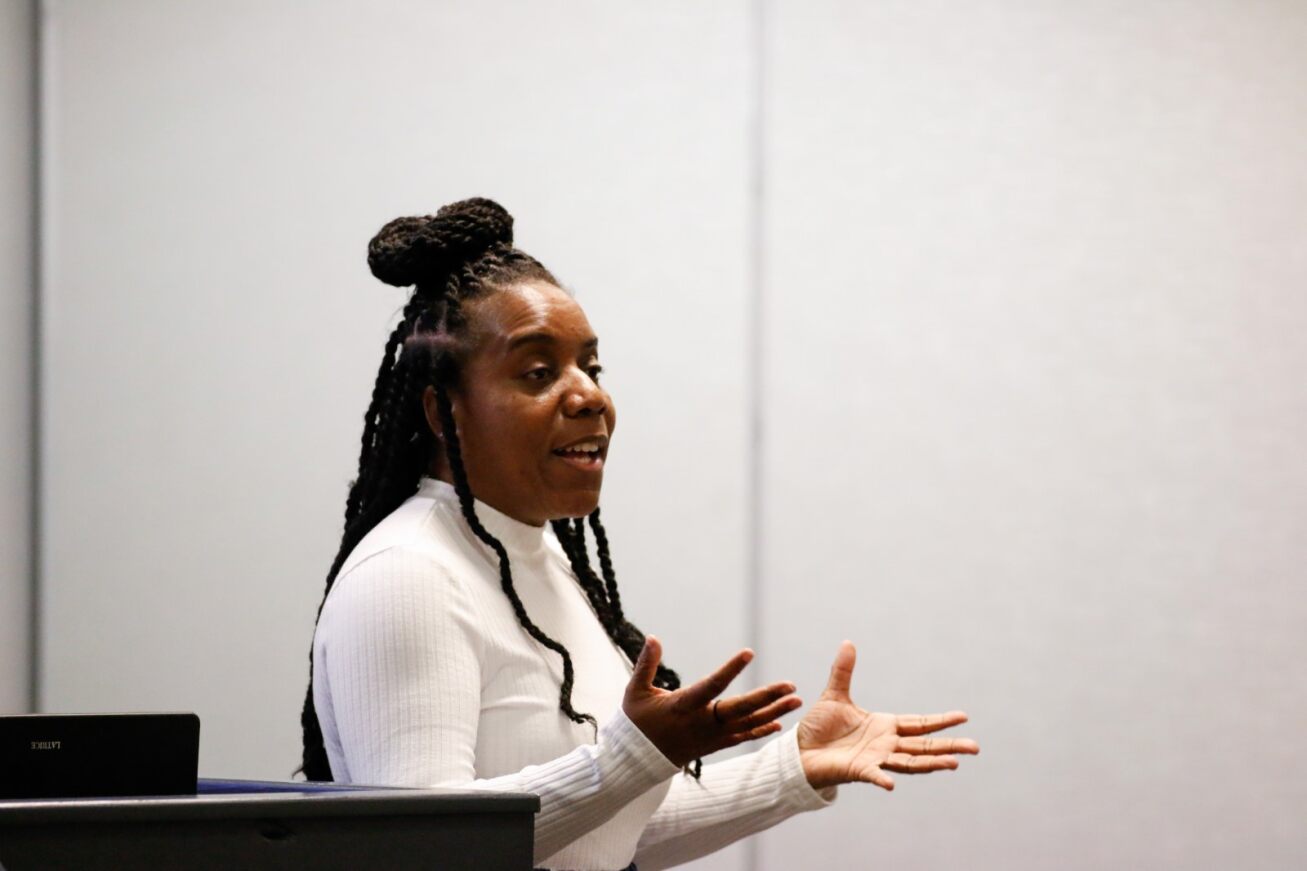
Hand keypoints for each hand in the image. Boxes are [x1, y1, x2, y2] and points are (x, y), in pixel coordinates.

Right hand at [623, 636, 802, 766]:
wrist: (637, 762)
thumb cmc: (637, 722)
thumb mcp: (635, 691)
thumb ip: (646, 664)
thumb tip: (653, 637)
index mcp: (684, 706)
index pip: (712, 686)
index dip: (730, 670)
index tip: (749, 653)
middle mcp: (702, 723)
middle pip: (740, 710)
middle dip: (766, 697)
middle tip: (790, 685)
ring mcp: (711, 737)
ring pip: (747, 724)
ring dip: (773, 712)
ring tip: (796, 700)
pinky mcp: (714, 746)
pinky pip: (742, 738)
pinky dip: (760, 730)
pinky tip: (779, 722)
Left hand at [797, 641, 978, 790]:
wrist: (799, 752)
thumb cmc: (818, 728)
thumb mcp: (834, 695)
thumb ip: (843, 671)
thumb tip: (848, 642)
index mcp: (884, 726)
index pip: (919, 723)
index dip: (940, 721)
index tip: (964, 717)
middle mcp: (885, 745)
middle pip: (923, 746)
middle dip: (949, 746)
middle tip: (975, 748)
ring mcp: (874, 760)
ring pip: (909, 762)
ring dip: (931, 763)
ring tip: (954, 764)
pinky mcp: (857, 771)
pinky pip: (873, 775)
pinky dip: (882, 778)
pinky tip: (892, 783)